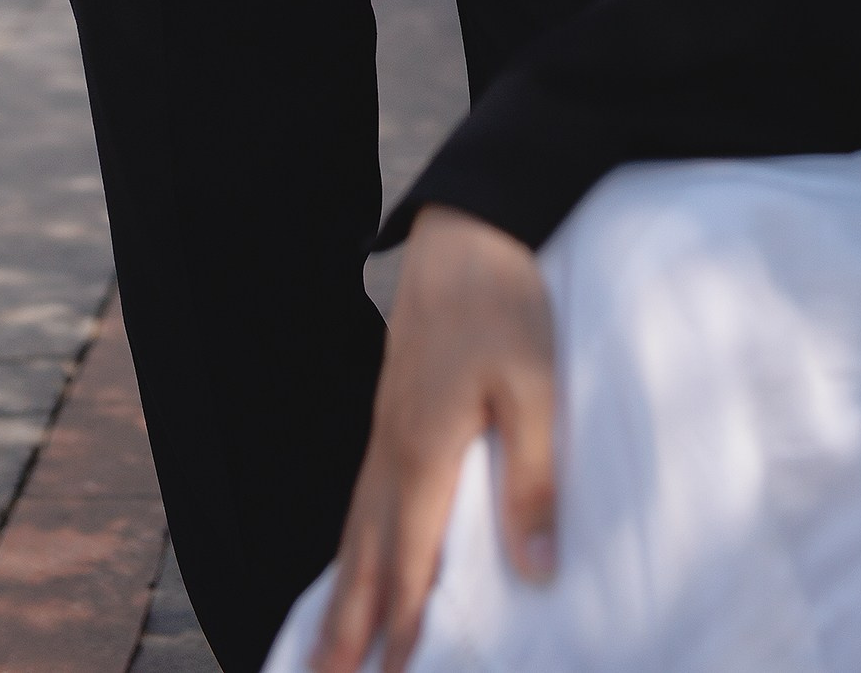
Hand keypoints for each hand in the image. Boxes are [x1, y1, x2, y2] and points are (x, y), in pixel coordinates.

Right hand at [315, 206, 557, 672]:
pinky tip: (354, 557)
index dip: (403, 625)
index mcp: (425, 450)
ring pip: (355, 526)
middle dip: (344, 626)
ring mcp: (385, 426)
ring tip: (324, 647)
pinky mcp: (393, 407)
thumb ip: (533, 480)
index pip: (410, 559)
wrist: (467, 229)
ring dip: (340, 591)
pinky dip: (349, 543)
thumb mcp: (536, 387)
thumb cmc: (506, 303)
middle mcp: (393, 447)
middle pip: (364, 554)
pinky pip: (360, 494)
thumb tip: (535, 572)